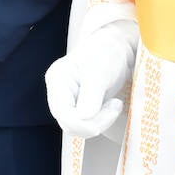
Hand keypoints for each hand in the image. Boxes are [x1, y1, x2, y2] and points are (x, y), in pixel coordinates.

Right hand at [45, 21, 134, 138]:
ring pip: (79, 127)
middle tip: (116, 106)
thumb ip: (90, 94)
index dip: (83, 123)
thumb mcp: (100, 71)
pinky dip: (101, 120)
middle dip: (95, 122)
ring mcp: (68, 100)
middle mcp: (58, 92)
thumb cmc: (106, 53)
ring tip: (115, 104)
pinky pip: (86, 124)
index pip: (62, 112)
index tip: (111, 112)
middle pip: (69, 123)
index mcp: (57, 79)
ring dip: (100, 122)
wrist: (115, 48)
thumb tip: (84, 118)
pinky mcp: (78, 106)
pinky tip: (112, 106)